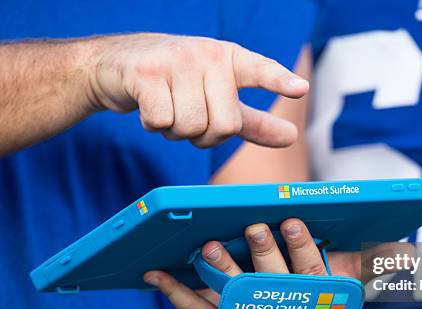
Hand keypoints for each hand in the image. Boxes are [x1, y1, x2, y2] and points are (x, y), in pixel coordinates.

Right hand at [87, 33, 308, 147]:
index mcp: (229, 59)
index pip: (259, 70)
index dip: (278, 81)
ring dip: (177, 132)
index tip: (301, 89)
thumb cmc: (176, 84)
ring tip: (168, 108)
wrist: (117, 66)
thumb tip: (291, 137)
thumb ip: (253, 120)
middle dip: (206, 135)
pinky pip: (162, 123)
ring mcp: (176, 60)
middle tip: (189, 116)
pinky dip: (154, 126)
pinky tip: (148, 106)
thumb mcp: (218, 99)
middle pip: (224, 125)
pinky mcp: (146, 72)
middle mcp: (206, 54)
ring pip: (191, 127)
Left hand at [144, 219, 411, 308]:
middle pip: (276, 288)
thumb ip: (371, 260)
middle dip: (266, 257)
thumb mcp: (344, 277)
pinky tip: (156, 273)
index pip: (314, 277)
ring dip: (221, 274)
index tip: (295, 220)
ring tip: (209, 246)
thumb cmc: (314, 290)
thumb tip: (411, 251)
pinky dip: (176, 294)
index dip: (305, 250)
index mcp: (320, 306)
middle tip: (253, 227)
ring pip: (237, 302)